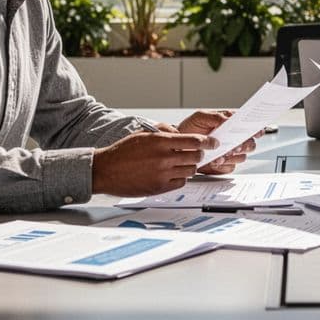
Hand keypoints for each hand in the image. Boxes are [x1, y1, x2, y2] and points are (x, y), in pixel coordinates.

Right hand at [91, 130, 218, 196]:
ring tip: (182, 164)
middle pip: (195, 156)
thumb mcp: (143, 134)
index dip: (207, 142)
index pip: (194, 141)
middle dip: (199, 154)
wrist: (106, 170)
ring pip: (190, 171)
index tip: (214, 142)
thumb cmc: (123, 151)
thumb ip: (164, 131)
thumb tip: (180, 133)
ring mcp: (162, 174)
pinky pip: (181, 183)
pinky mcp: (159, 188)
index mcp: (160, 142)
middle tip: (196, 153)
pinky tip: (173, 173)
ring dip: (190, 166)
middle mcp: (164, 158)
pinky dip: (181, 178)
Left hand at [173, 110, 256, 175]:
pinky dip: (223, 164)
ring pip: (242, 156)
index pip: (250, 125)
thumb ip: (216, 117)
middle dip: (245, 144)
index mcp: (232, 124)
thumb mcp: (201, 116)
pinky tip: (215, 161)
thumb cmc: (191, 128)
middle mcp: (234, 139)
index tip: (258, 130)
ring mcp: (230, 152)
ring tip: (222, 153)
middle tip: (236, 145)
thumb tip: (228, 119)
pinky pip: (230, 166)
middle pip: (250, 143)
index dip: (257, 128)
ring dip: (232, 155)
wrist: (179, 145)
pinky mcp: (224, 165)